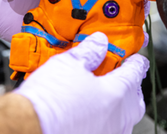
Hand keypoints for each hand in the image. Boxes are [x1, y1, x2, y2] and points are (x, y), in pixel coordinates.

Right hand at [16, 32, 148, 133]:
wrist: (30, 127)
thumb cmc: (49, 99)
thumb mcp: (69, 63)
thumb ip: (89, 51)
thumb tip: (99, 42)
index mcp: (118, 93)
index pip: (135, 73)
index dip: (136, 62)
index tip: (135, 59)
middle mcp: (119, 118)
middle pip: (136, 101)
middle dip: (132, 88)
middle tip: (122, 78)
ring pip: (124, 120)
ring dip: (119, 108)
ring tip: (105, 98)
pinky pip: (108, 131)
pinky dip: (105, 123)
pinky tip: (91, 116)